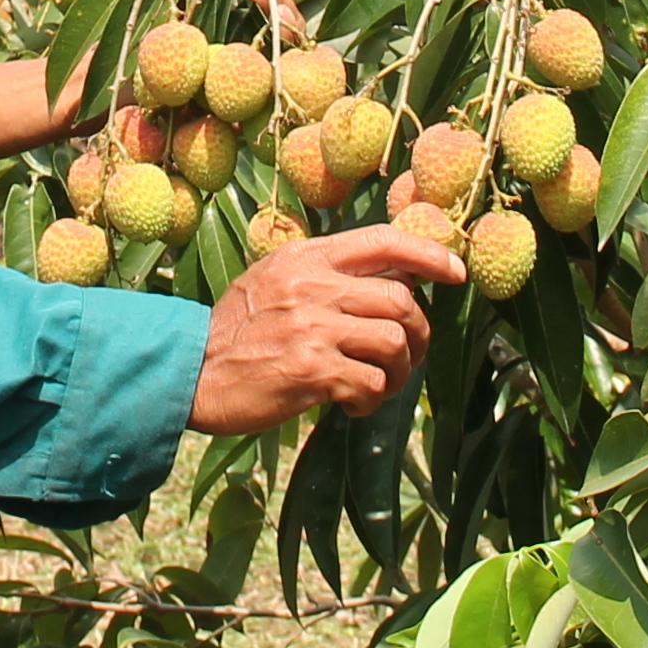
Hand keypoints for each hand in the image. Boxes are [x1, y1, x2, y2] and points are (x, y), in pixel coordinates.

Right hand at [190, 224, 465, 433]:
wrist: (191, 373)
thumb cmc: (237, 332)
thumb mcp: (273, 281)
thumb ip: (324, 275)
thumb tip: (393, 283)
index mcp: (305, 258)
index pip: (382, 241)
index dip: (429, 254)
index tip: (455, 273)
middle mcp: (311, 286)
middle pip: (401, 299)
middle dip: (418, 333)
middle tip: (406, 355)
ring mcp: (311, 328)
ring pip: (394, 342)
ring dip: (399, 371)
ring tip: (378, 386)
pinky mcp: (311, 371)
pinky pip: (372, 384)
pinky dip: (372, 400)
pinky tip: (352, 406)